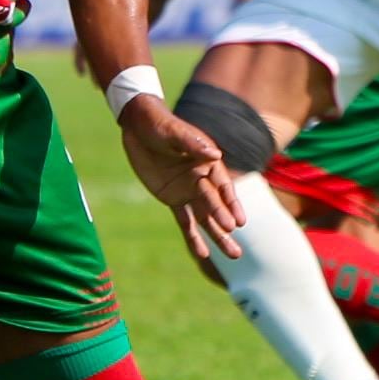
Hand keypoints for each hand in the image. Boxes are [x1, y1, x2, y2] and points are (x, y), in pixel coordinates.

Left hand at [120, 99, 242, 258]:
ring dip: (218, 236)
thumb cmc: (160, 124)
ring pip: (206, 218)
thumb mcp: (174, 132)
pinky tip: (203, 254)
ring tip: (234, 255)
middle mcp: (203, 179)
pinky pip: (185, 221)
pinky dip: (193, 237)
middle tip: (235, 245)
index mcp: (209, 162)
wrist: (139, 126)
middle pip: (216, 206)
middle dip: (224, 224)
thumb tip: (215, 154)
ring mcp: (189, 191)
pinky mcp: (173, 199)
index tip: (239, 222)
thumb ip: (192, 144)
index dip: (231, 204)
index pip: (223, 187)